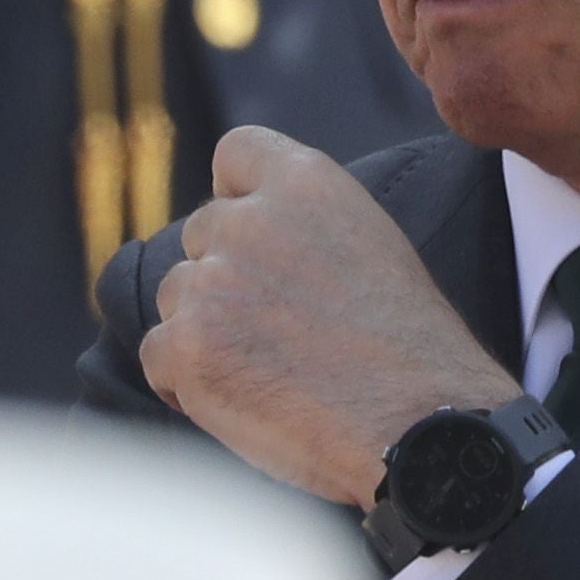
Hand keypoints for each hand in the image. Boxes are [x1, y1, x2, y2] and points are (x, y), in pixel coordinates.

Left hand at [141, 125, 520, 507]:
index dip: (237, 195)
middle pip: (201, 236)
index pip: (235, 153)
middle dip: (224, 278)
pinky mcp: (187, 346)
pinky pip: (159, 357)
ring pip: (177, 297)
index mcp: (306, 183)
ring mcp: (212, 283)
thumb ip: (306, 224)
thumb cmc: (409, 352)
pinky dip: (186, 384)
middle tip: (277, 332)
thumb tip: (251, 232)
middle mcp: (250, 220)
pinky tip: (243, 404)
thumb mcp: (372, 246)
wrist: (420, 427)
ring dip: (205, 332)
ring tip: (270, 373)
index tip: (252, 236)